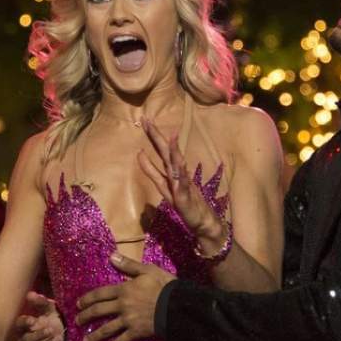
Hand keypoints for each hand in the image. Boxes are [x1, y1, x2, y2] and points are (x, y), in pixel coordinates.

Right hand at [14, 292, 64, 340]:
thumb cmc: (58, 322)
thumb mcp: (52, 310)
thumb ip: (42, 303)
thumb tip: (30, 294)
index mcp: (26, 328)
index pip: (19, 325)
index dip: (24, 323)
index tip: (33, 320)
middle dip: (37, 335)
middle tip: (51, 330)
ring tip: (59, 339)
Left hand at [75, 254, 174, 340]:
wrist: (178, 305)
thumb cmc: (164, 286)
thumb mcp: (148, 270)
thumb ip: (128, 265)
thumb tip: (111, 256)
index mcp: (123, 290)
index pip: (100, 293)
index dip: (87, 298)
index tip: (78, 304)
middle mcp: (122, 306)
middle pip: (98, 311)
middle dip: (85, 317)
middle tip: (77, 321)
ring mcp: (127, 320)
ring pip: (106, 329)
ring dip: (94, 336)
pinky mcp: (135, 332)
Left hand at [138, 119, 222, 243]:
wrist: (201, 220)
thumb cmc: (184, 203)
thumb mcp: (162, 185)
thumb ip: (151, 170)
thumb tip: (139, 153)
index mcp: (170, 171)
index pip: (160, 150)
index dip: (153, 136)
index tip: (145, 120)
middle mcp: (176, 173)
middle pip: (165, 152)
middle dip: (156, 136)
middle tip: (147, 119)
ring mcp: (182, 182)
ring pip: (176, 163)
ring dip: (172, 149)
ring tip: (169, 134)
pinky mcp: (186, 193)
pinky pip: (183, 180)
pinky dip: (181, 171)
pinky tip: (179, 162)